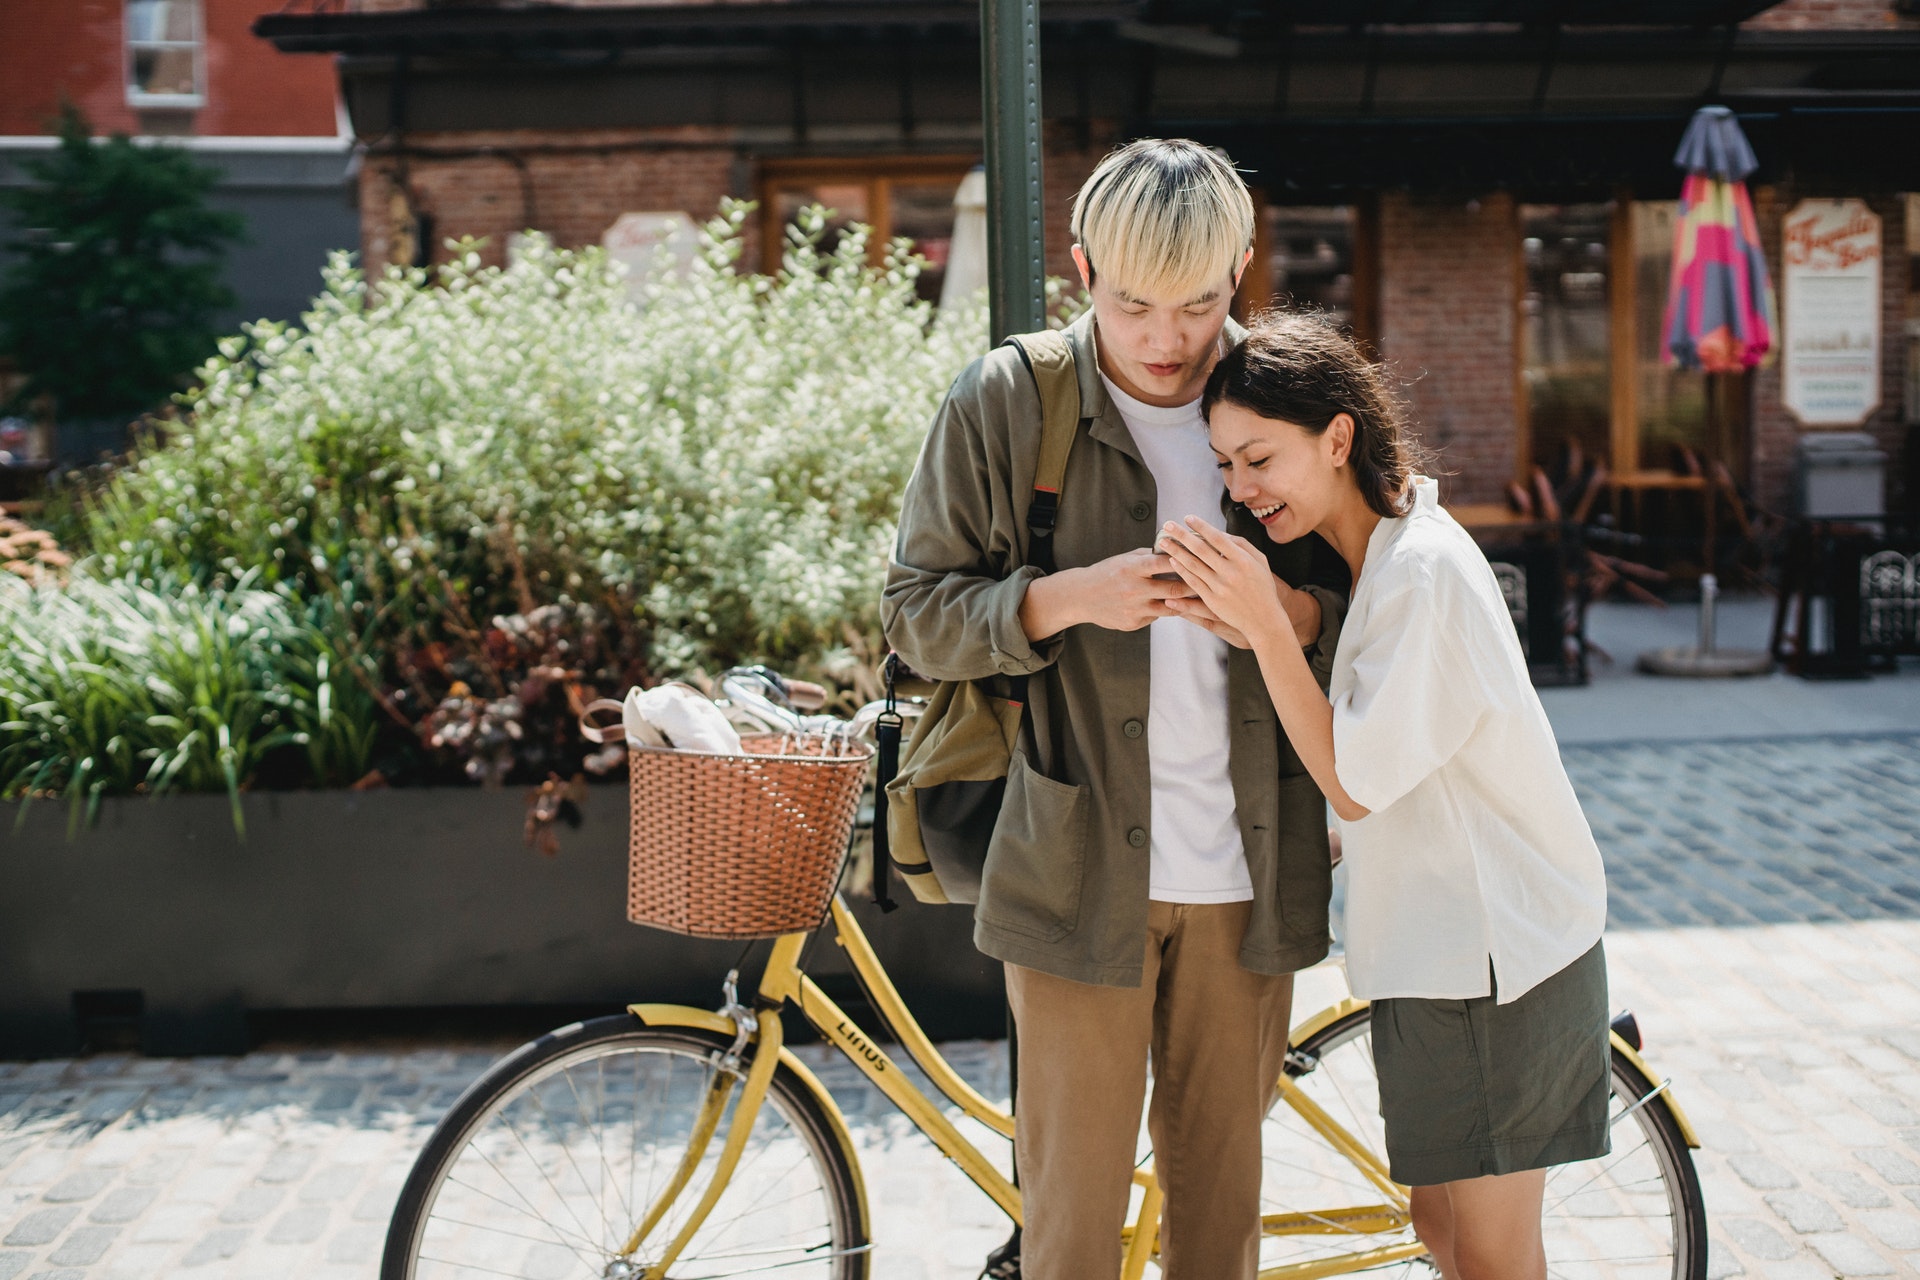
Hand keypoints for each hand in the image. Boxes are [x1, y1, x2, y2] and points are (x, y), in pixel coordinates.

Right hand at [1020, 548, 1197, 638]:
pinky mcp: (1133, 623)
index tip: (1205, 559)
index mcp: (1134, 568)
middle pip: (1175, 588)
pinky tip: (1179, 609)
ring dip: (1187, 603)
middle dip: (1196, 586)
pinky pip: (1156, 617)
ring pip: (1170, 607)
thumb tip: (1174, 547)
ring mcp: (1134, 609)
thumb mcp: (1125, 558)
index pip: (1167, 562)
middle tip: (1214, 583)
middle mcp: (1135, 589)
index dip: (1188, 560)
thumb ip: (1148, 556)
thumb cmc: (1106, 573)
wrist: (1081, 596)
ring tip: (1205, 599)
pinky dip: (1167, 611)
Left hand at [1157, 517, 1290, 647]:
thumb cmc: (1263, 588)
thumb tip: (1221, 534)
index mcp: (1243, 560)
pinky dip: (1182, 570)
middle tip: (1168, 525)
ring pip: (1193, 565)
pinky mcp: (1212, 600)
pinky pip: (1193, 582)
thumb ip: (1242, 545)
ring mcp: (1220, 587)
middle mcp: (1230, 572)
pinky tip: (1173, 561)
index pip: (1217, 538)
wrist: (1264, 619)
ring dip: (1176, 551)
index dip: (1201, 526)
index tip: (1188, 517)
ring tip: (1164, 542)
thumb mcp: (1260, 562)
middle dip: (1182, 535)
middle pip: (1201, 549)